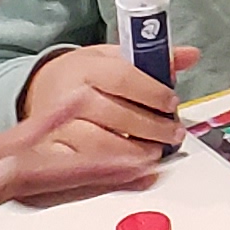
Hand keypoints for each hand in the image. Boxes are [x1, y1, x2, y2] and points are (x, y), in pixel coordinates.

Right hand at [18, 41, 196, 154]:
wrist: (39, 92)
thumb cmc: (79, 75)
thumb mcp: (111, 57)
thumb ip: (151, 60)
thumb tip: (190, 56)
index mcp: (86, 69)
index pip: (124, 79)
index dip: (152, 93)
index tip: (172, 104)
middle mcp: (70, 97)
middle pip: (117, 116)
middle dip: (152, 129)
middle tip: (173, 134)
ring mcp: (61, 127)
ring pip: (102, 145)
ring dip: (136, 153)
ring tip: (156, 152)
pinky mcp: (57, 153)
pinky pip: (89, 168)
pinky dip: (118, 174)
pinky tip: (137, 171)